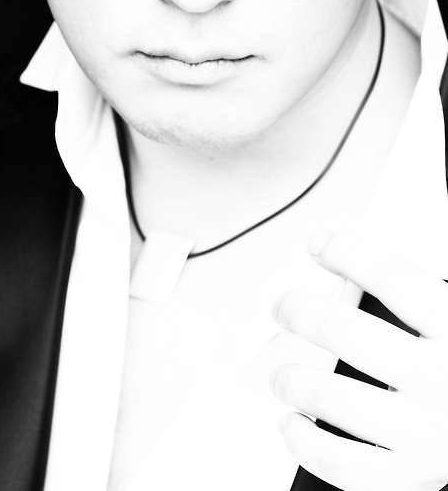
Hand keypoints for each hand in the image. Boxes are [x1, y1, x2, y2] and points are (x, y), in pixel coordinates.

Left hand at [270, 230, 447, 490]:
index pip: (391, 275)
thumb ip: (417, 297)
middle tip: (284, 307)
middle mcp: (439, 378)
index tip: (320, 245)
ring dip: (290, 379)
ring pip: (330, 396)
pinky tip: (292, 423)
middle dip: (298, 311)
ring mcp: (424, 431)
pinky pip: (341, 463)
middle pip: (343, 331)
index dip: (345, 252)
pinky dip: (302, 442)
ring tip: (281, 373)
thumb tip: (356, 267)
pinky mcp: (412, 475)